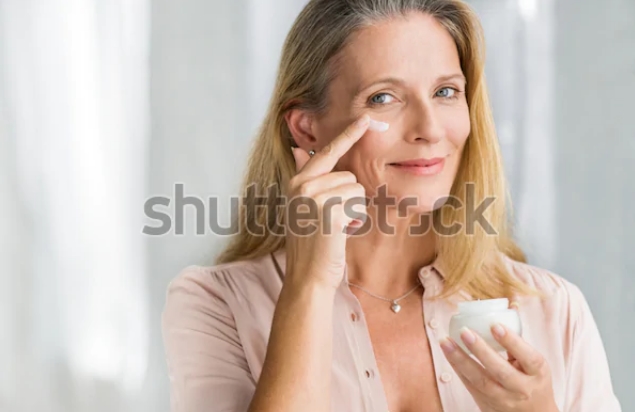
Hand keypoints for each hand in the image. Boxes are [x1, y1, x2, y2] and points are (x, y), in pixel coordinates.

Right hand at [285, 114, 370, 289]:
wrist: (307, 275)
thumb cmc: (310, 243)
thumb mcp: (303, 206)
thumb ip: (305, 177)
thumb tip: (299, 149)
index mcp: (297, 182)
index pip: (326, 151)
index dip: (348, 135)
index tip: (366, 118)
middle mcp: (302, 185)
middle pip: (347, 175)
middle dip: (349, 198)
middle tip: (333, 221)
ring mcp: (314, 197)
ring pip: (356, 188)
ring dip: (353, 209)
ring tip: (335, 226)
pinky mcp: (329, 210)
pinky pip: (358, 202)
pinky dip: (355, 218)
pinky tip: (340, 232)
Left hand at [440, 323, 558, 411]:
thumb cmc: (532, 380)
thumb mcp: (533, 362)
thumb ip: (518, 337)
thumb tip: (511, 304)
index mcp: (538, 373)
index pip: (528, 357)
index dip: (512, 341)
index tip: (495, 325)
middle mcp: (522, 389)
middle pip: (500, 371)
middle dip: (481, 351)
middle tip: (465, 331)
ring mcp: (504, 399)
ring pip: (480, 381)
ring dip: (460, 360)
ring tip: (445, 341)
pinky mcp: (487, 404)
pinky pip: (470, 386)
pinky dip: (457, 368)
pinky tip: (448, 352)